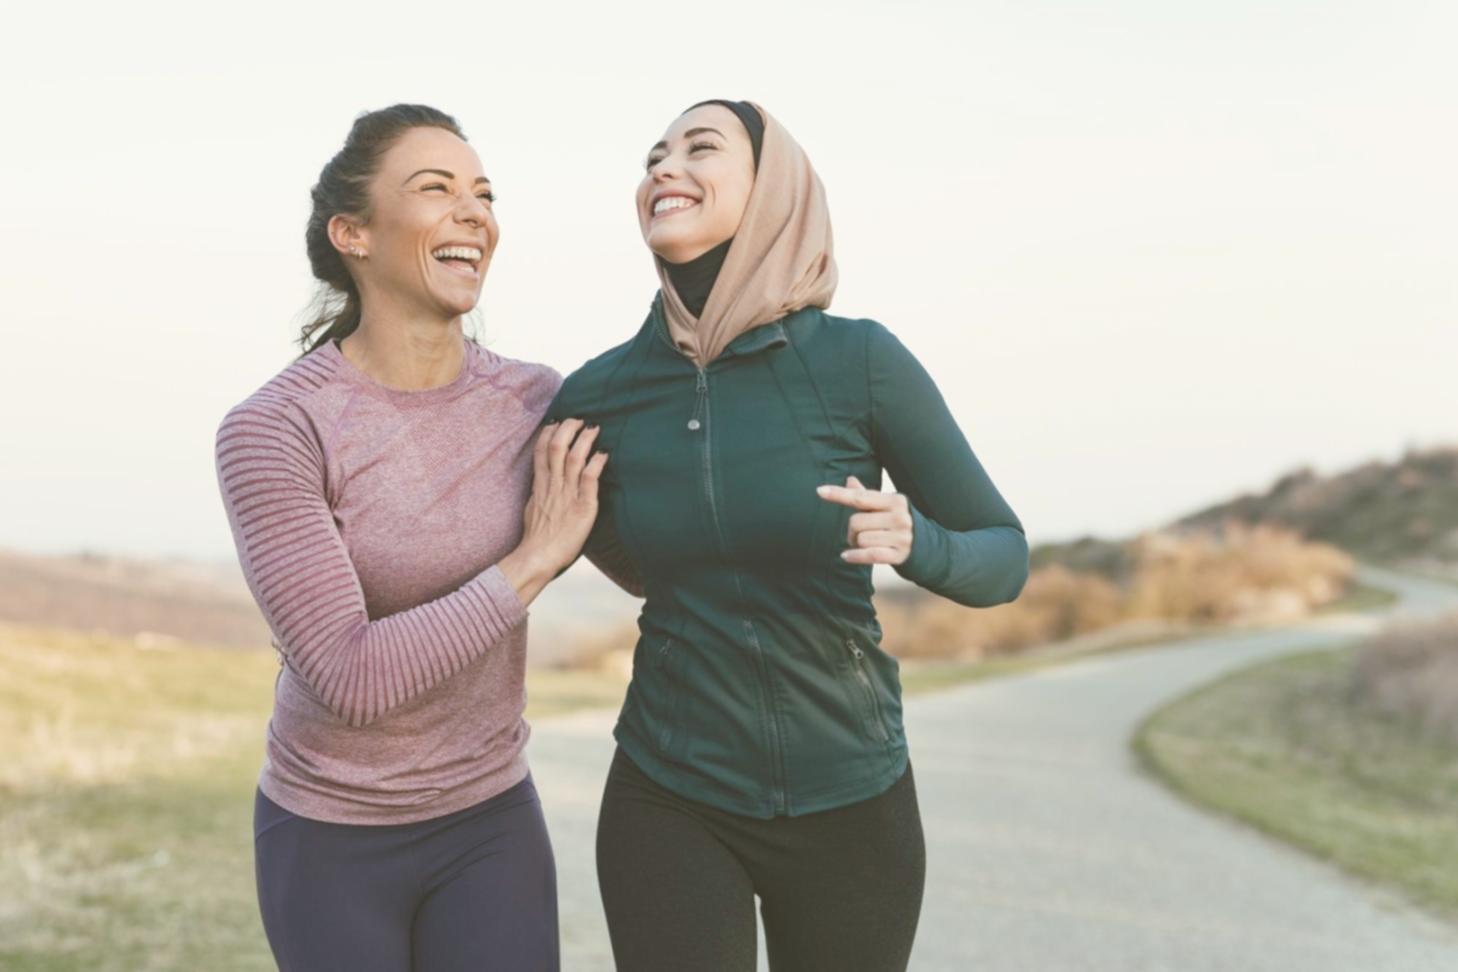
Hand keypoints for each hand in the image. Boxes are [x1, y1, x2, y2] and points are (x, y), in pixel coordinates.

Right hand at [500, 419, 607, 603]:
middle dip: (567, 428)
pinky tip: (604, 454)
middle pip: (557, 447)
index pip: (541, 451)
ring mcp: (567, 495)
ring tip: (593, 428)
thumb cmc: (536, 539)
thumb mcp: (532, 509)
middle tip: (578, 418)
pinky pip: (590, 480)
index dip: (548, 433)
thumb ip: (538, 494)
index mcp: (540, 486)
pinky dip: (597, 464)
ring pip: (574, 458)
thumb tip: (540, 486)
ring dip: (585, 440)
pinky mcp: (583, 507)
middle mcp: (553, 486)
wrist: (538, 557)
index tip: (555, 421)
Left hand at [816, 475, 913, 565]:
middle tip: (858, 534)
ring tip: (865, 544)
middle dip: (851, 530)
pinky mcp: (899, 555)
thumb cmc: (896, 522)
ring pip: (861, 539)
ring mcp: (901, 537)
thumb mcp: (885, 506)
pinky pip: (869, 555)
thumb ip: (866, 496)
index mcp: (895, 501)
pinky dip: (855, 556)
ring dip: (856, 544)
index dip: (839, 494)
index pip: (860, 497)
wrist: (924, 546)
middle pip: (856, 522)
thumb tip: (850, 480)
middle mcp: (899, 517)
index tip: (820, 491)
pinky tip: (846, 556)